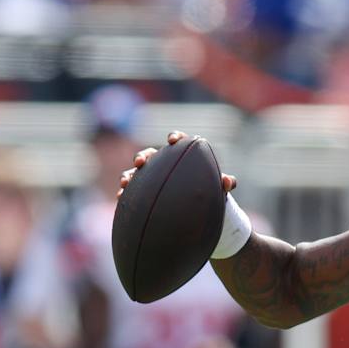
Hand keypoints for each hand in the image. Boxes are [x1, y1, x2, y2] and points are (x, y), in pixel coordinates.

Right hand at [119, 131, 237, 198]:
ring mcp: (152, 178)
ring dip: (129, 175)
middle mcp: (164, 163)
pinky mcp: (144, 192)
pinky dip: (125, 193)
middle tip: (141, 162)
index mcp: (183, 156)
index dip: (175, 138)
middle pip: (150, 154)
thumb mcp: (220, 189)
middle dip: (143, 156)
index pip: (178, 142)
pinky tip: (121, 198)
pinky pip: (132, 191)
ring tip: (125, 182)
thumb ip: (225, 183)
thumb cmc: (212, 192)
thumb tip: (227, 182)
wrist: (202, 210)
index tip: (173, 141)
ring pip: (136, 172)